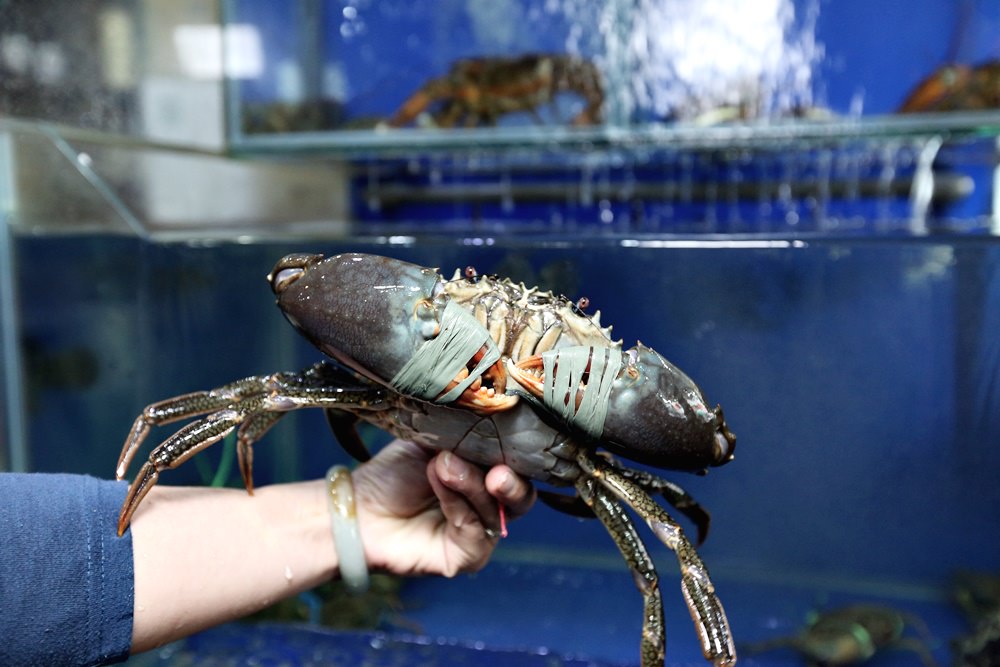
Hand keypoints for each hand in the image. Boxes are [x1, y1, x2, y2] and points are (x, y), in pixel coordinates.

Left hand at [353, 440, 535, 576]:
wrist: (358, 505)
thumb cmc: (394, 473)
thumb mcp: (432, 442)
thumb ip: (464, 434)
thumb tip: (490, 422)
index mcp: (487, 475)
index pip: (519, 467)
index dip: (518, 454)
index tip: (510, 436)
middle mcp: (489, 505)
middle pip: (521, 497)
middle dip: (512, 482)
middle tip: (497, 471)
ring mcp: (479, 533)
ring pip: (495, 512)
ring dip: (470, 484)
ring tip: (443, 465)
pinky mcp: (465, 558)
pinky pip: (475, 533)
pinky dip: (458, 505)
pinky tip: (439, 483)